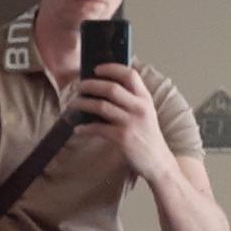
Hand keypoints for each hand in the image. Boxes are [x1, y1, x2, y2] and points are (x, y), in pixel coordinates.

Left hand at [70, 63, 175, 181]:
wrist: (157, 161)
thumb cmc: (147, 136)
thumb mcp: (145, 113)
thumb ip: (131, 99)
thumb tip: (103, 86)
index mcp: (145, 99)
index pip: (129, 74)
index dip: (111, 68)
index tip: (96, 69)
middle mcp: (139, 108)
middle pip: (111, 88)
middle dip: (91, 85)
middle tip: (79, 86)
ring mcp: (131, 123)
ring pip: (101, 106)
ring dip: (83, 103)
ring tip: (73, 104)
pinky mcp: (122, 138)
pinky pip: (97, 128)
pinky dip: (84, 128)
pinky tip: (77, 128)